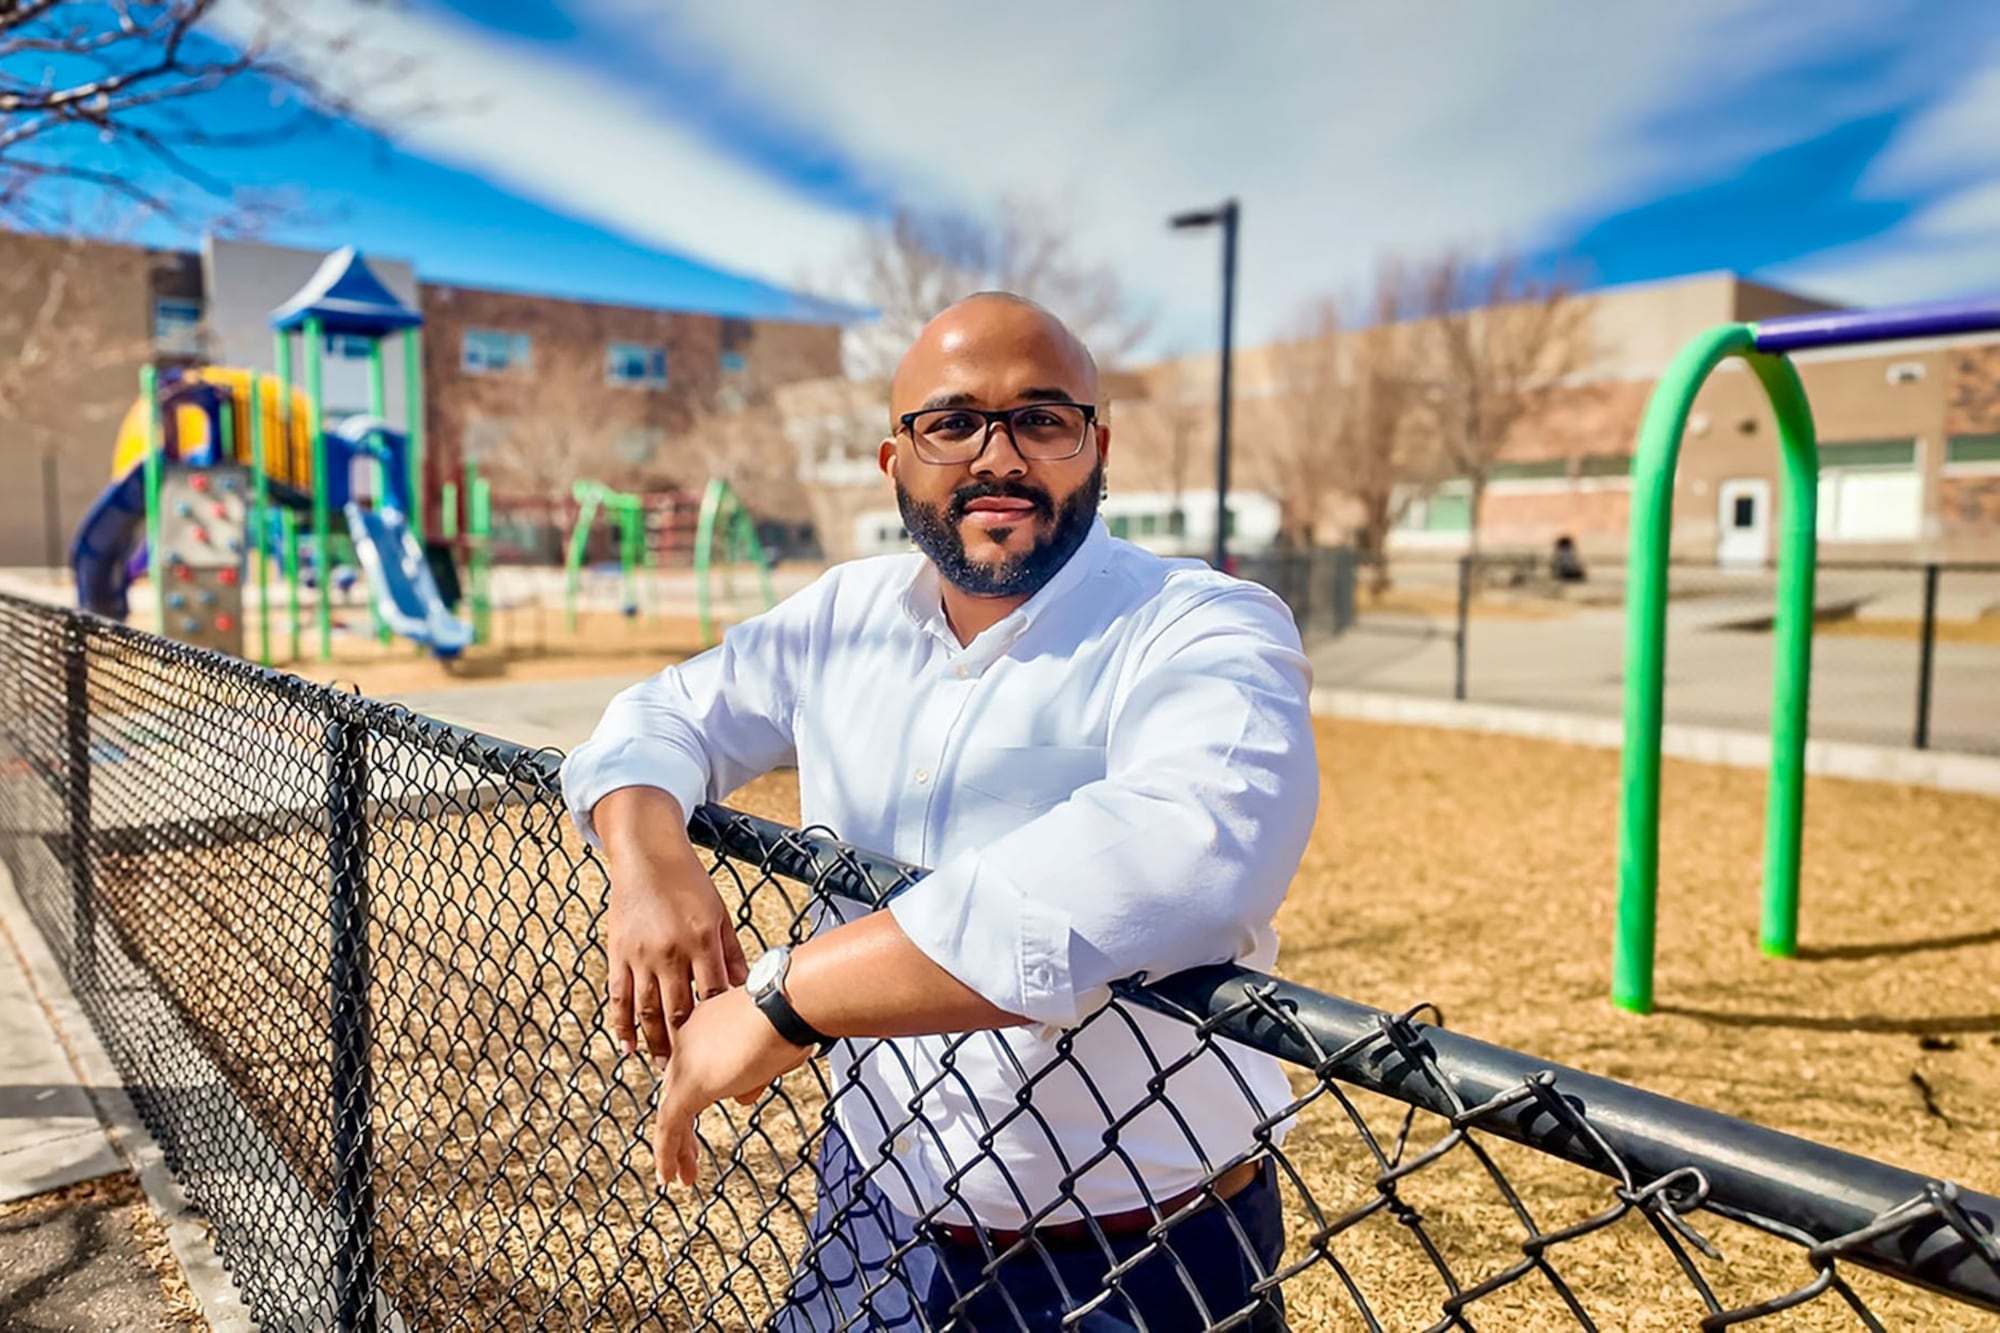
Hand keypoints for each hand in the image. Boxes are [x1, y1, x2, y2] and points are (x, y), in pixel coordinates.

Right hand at [600, 796, 748, 1068]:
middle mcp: (670, 951)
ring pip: (648, 1011)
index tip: (730, 1050)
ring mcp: (641, 954)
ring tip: (663, 1067)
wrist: (646, 855)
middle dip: (687, 1046)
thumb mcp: (719, 914)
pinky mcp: (617, 953)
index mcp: (701, 940)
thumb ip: (732, 955)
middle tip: (693, 1072)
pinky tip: (628, 1047)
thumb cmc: (690, 884)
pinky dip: (622, 1025)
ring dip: (655, 1044)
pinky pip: (618, 997)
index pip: (714, 994)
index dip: (720, 1026)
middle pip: (679, 1011)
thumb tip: (749, 991)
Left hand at [653, 987, 814, 1188]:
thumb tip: (741, 1096)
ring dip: (677, 1147)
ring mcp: (685, 1062)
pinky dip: (668, 1154)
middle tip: (686, 1150)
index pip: (700, 1062)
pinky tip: (670, 1176)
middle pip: (678, 1088)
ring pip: (671, 1111)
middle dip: (682, 1123)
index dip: (704, 1089)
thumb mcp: (773, 1045)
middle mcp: (689, 1038)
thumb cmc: (793, 1015)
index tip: (711, 1104)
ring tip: (681, 1175)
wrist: (788, 1003)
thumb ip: (754, 1070)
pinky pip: (670, 1127)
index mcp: (708, 1021)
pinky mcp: (688, 1086)